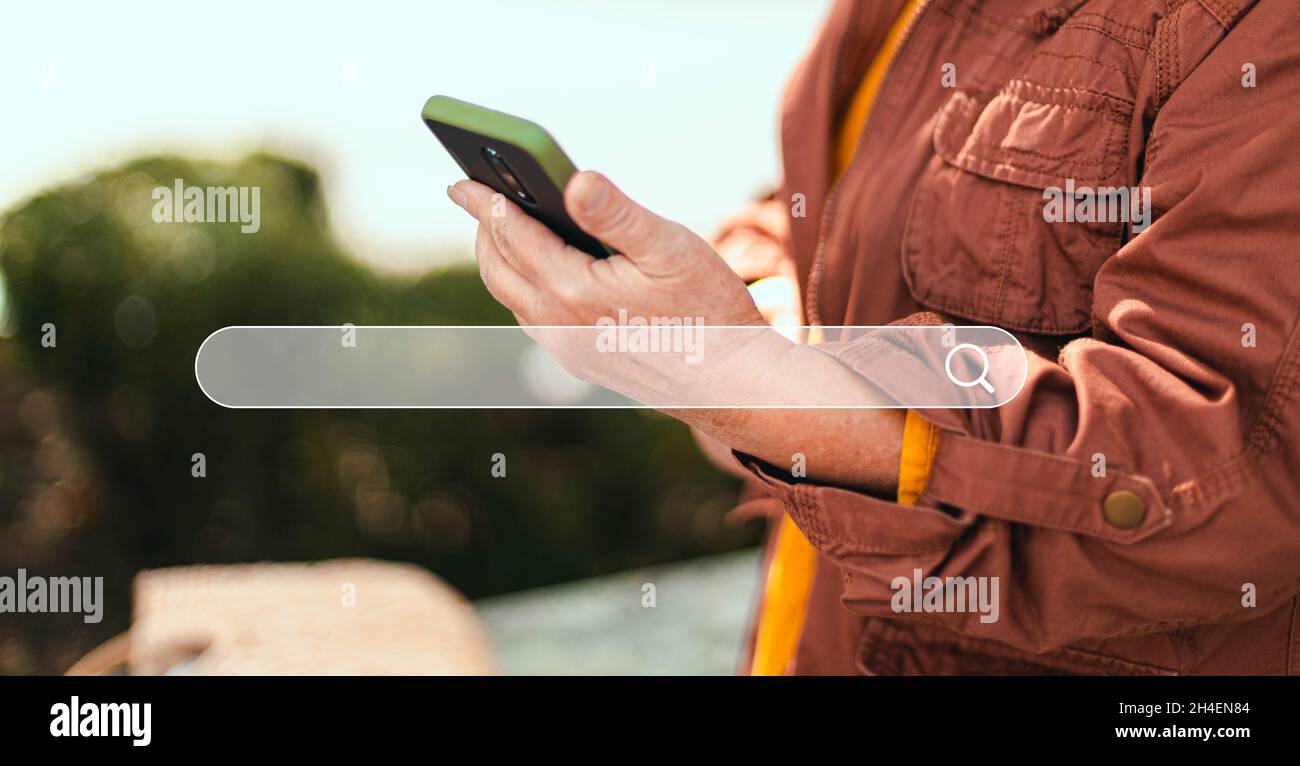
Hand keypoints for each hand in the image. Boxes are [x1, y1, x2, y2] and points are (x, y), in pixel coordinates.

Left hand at [447, 172, 901, 493]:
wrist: (731, 385)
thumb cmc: (708, 310)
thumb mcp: (669, 247)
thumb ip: (616, 213)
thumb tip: (573, 180)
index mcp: (572, 291)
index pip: (511, 234)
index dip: (485, 202)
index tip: (461, 181)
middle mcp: (558, 325)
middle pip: (499, 269)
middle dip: (484, 229)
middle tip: (476, 196)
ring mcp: (567, 349)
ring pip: (513, 297)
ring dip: (501, 259)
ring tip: (502, 227)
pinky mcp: (581, 362)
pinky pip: (535, 319)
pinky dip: (525, 286)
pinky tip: (541, 270)